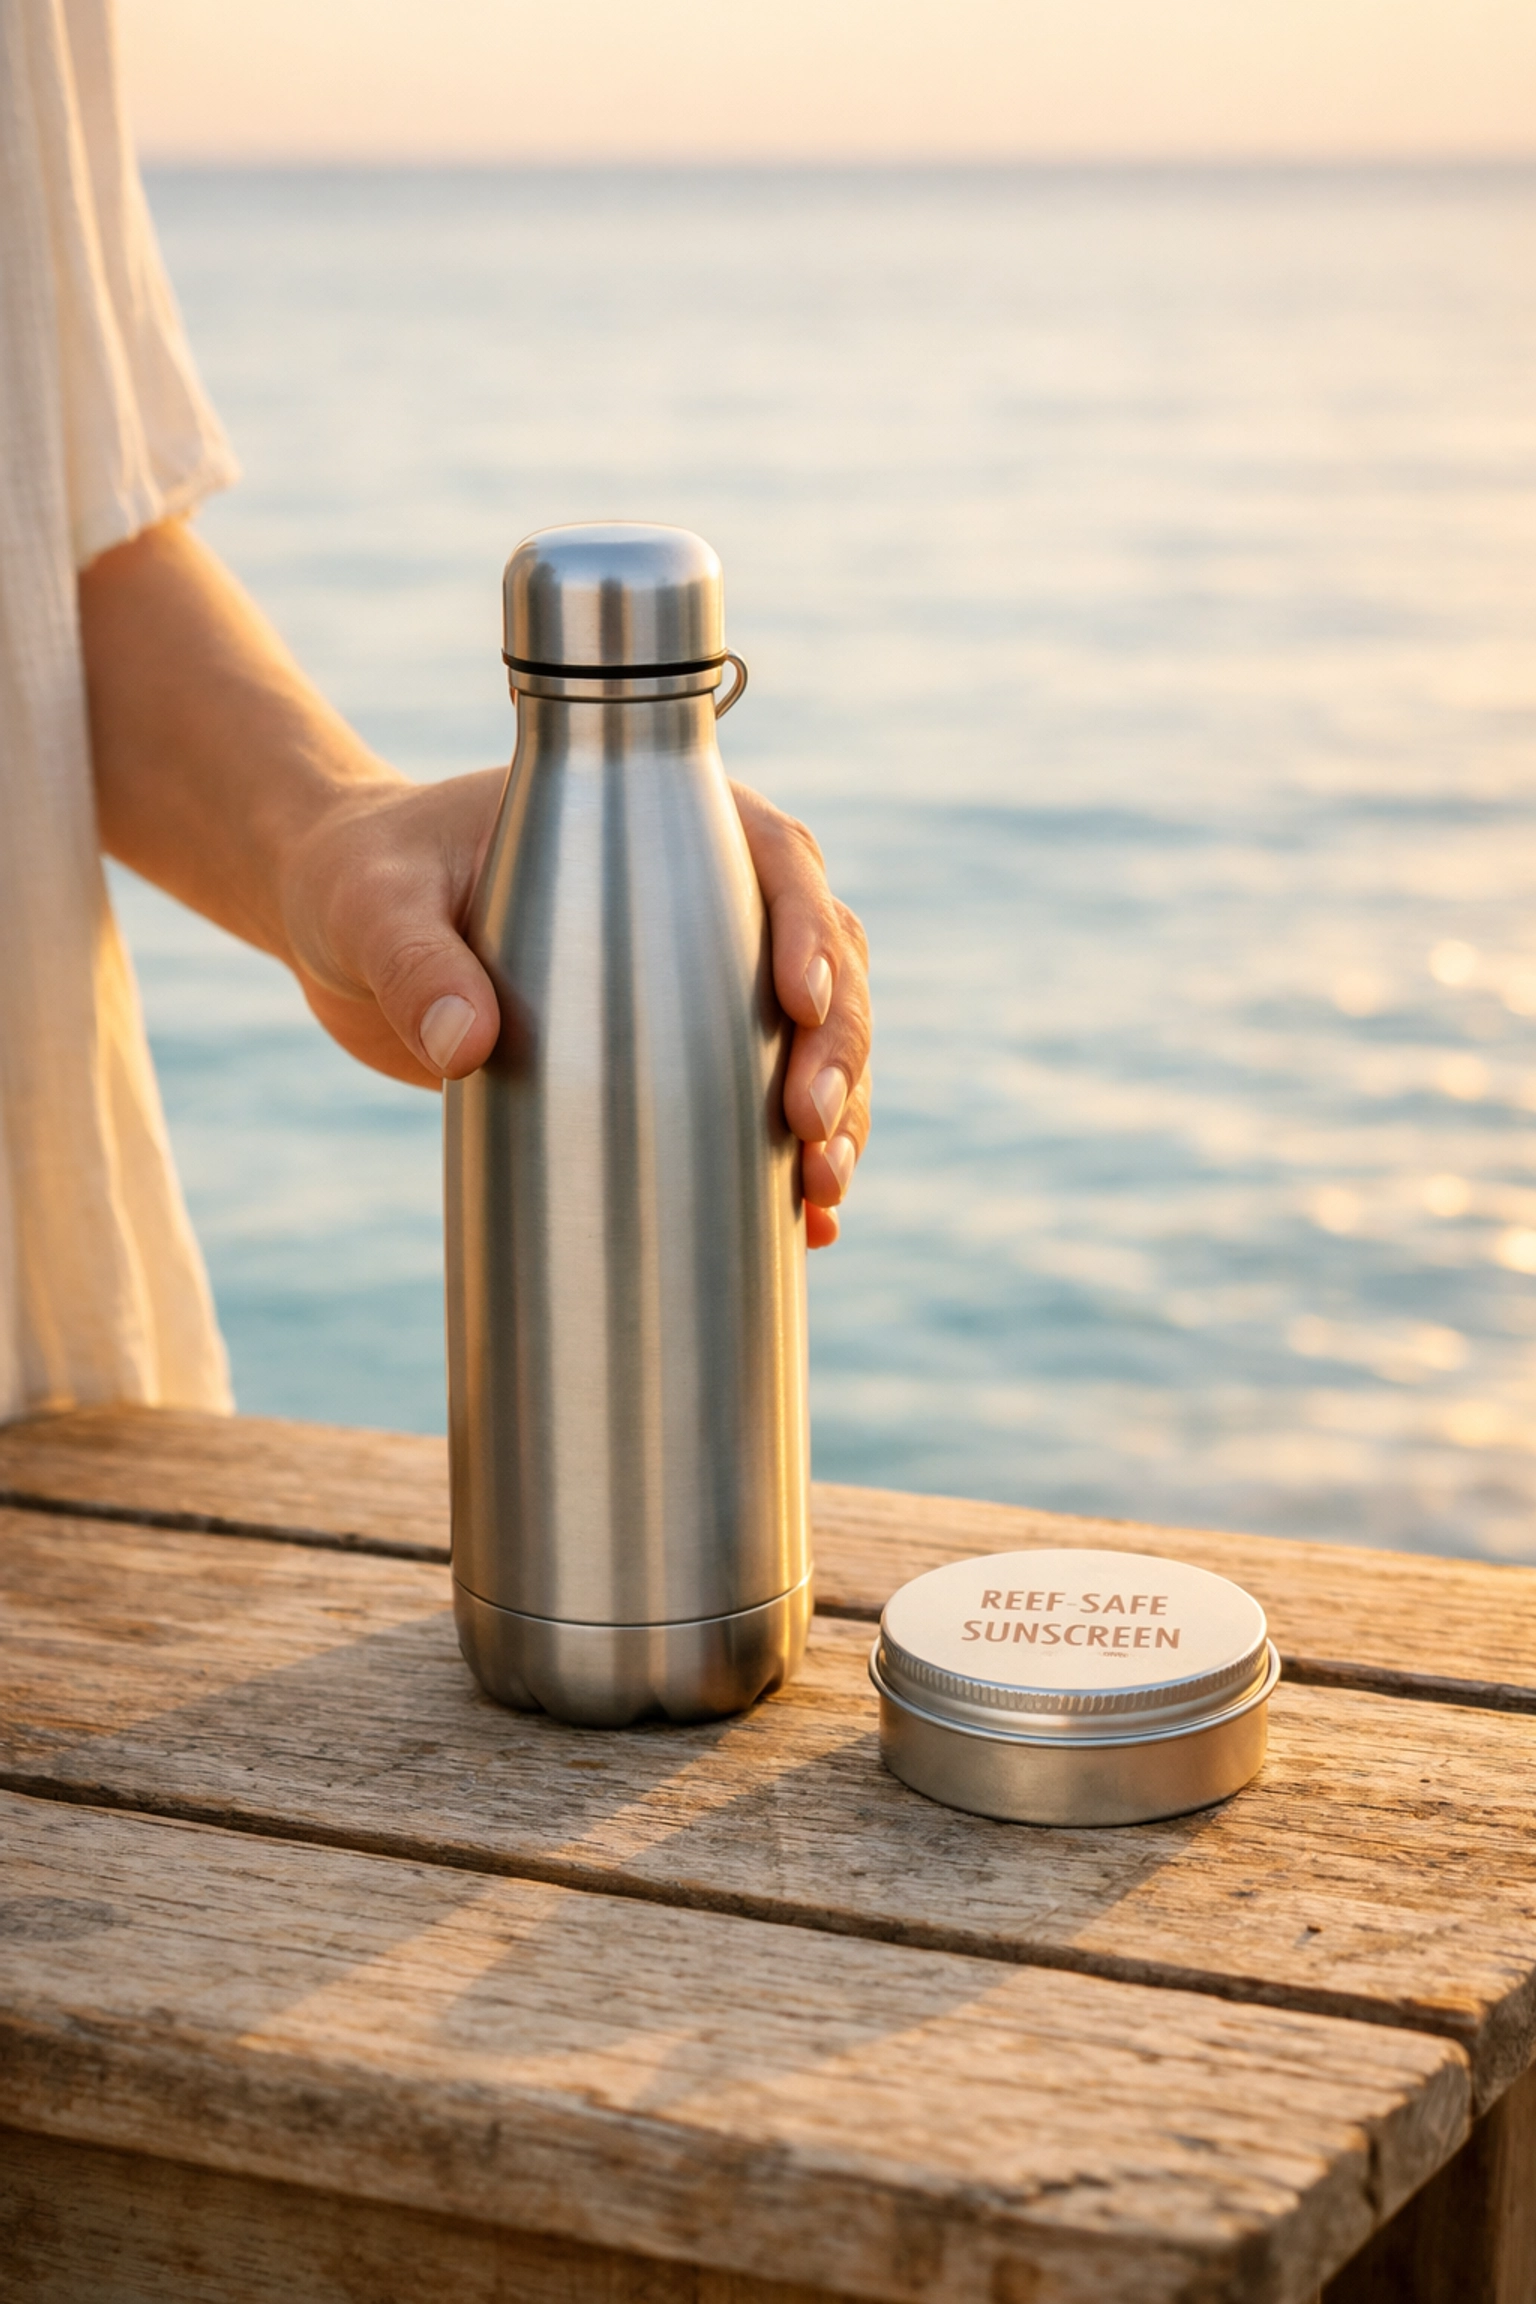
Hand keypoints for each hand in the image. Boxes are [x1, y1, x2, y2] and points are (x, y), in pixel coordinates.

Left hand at [281, 774, 870, 1248]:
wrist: (344, 926)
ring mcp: (697, 983)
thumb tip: (467, 1047)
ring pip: (813, 1039)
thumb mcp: (374, 904)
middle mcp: (703, 898)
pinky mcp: (671, 1058)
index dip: (810, 930)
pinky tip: (807, 1228)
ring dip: (837, 1115)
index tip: (800, 1004)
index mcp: (657, 825)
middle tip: (809, 1128)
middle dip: (838, 1049)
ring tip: (821, 1194)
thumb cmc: (364, 880)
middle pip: (823, 961)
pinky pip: (756, 1105)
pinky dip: (790, 1166)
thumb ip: (414, 960)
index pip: (775, 859)